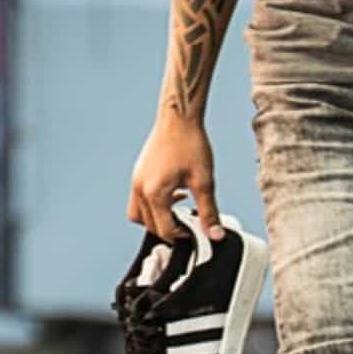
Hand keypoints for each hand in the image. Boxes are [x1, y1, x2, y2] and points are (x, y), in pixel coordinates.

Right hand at [127, 113, 223, 242]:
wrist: (178, 117)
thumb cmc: (190, 143)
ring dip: (157, 219)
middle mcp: (140, 189)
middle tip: (189, 225)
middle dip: (169, 229)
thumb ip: (209, 212)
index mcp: (154, 193)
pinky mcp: (139, 173)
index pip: (165, 230)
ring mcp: (137, 180)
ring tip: (178, 210)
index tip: (196, 232)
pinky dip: (154, 205)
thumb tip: (215, 234)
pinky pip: (140, 199)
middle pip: (150, 226)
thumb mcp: (204, 182)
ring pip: (140, 215)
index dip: (182, 236)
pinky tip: (174, 194)